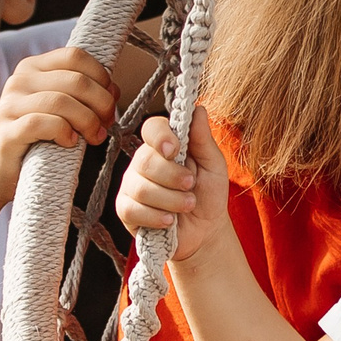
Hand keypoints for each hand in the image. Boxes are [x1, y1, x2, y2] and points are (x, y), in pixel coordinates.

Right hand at [0, 47, 116, 203]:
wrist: (0, 169)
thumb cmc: (38, 138)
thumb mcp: (61, 109)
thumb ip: (83, 93)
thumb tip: (113, 89)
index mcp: (33, 67)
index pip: (75, 56)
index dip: (101, 76)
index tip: (111, 99)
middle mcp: (19, 81)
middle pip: (75, 80)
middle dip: (101, 103)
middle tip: (106, 124)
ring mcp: (10, 106)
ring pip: (62, 101)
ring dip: (87, 121)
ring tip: (94, 137)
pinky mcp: (7, 132)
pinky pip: (43, 123)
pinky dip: (64, 132)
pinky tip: (69, 143)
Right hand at [115, 107, 231, 261]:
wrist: (205, 231)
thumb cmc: (209, 194)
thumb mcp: (214, 165)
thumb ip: (203, 139)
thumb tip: (199, 109)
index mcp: (164, 145)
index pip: (152, 128)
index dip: (160, 136)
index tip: (174, 149)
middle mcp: (144, 161)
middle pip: (145, 160)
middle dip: (172, 176)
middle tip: (190, 185)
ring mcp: (131, 185)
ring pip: (141, 187)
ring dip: (171, 200)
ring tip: (188, 205)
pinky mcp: (125, 209)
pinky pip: (132, 209)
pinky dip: (156, 217)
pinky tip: (169, 221)